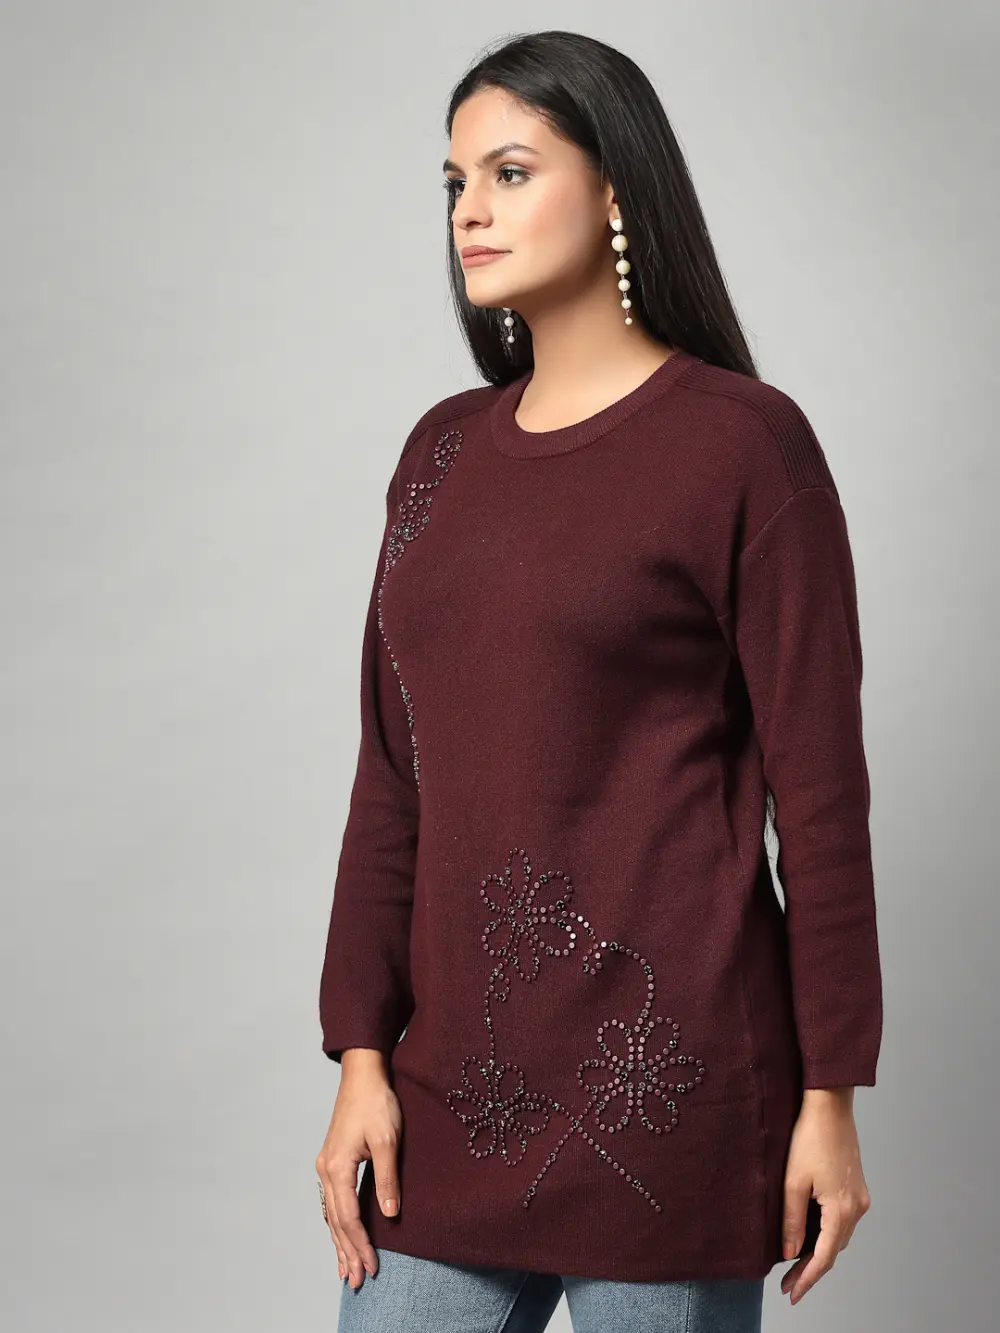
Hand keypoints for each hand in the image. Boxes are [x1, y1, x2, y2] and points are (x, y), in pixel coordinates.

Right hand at [315, 1050, 402, 1290]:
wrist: (363, 1074)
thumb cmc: (377, 1103)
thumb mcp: (388, 1140)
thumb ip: (387, 1179)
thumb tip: (389, 1215)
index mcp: (337, 1167)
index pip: (349, 1217)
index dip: (361, 1244)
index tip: (374, 1266)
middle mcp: (326, 1170)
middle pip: (335, 1221)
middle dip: (347, 1252)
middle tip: (358, 1281)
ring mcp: (326, 1165)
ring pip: (331, 1214)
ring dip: (339, 1243)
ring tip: (346, 1270)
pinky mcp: (332, 1160)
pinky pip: (332, 1201)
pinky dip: (337, 1224)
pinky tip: (341, 1236)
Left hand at [780, 1087, 871, 1304]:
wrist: (829, 1105)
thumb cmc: (809, 1137)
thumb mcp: (792, 1181)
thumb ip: (792, 1220)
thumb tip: (790, 1252)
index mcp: (841, 1209)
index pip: (824, 1257)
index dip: (807, 1279)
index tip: (792, 1294)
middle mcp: (856, 1208)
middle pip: (834, 1250)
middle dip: (811, 1269)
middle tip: (788, 1284)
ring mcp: (859, 1197)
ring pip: (838, 1236)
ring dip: (819, 1251)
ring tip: (794, 1264)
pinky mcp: (856, 1186)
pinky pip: (841, 1220)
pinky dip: (826, 1233)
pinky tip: (810, 1235)